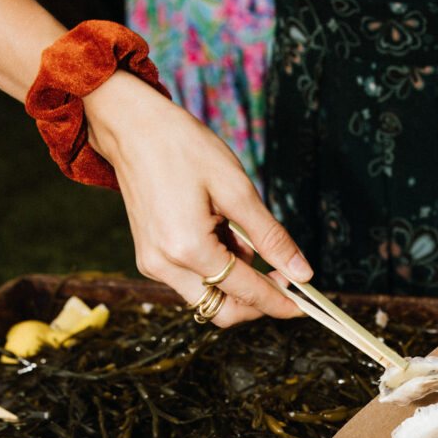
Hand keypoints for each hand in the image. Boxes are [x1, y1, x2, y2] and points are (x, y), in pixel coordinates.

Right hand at [82, 72, 311, 325]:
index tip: (304, 304)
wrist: (132, 126)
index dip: (279, 301)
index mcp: (187, 248)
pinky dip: (216, 269)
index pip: (245, 291)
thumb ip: (271, 237)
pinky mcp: (150, 257)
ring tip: (243, 236)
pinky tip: (223, 234)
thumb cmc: (182, 147)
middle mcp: (165, 265)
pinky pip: (191, 280)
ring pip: (207, 297)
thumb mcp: (237, 189)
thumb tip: (302, 273)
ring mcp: (153, 264)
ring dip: (235, 282)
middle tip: (283, 280)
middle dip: (256, 302)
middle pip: (222, 310)